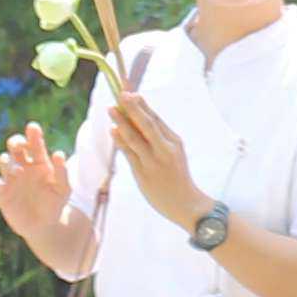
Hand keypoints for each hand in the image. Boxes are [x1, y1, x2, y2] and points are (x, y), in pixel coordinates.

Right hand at [0, 121, 74, 245]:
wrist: (44, 225)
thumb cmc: (55, 203)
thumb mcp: (63, 189)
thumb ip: (62, 172)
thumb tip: (58, 153)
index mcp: (39, 161)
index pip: (34, 143)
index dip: (33, 134)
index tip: (33, 127)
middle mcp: (23, 165)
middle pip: (14, 146)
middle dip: (15, 141)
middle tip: (18, 144)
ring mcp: (11, 178)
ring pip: (3, 161)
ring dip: (8, 162)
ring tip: (18, 171)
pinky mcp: (3, 193)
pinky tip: (4, 183)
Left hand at [107, 81, 203, 226]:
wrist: (186, 204)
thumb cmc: (177, 176)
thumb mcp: (173, 153)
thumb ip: (158, 138)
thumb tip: (138, 119)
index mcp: (174, 141)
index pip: (155, 119)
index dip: (141, 105)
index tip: (130, 92)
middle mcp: (165, 149)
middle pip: (147, 124)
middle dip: (133, 107)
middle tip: (121, 93)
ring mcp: (154, 161)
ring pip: (135, 137)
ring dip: (122, 121)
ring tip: (111, 109)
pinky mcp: (143, 173)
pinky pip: (129, 153)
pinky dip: (120, 141)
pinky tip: (113, 131)